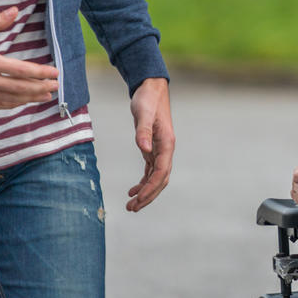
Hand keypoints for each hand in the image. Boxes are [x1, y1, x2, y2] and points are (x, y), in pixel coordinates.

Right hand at [0, 7, 57, 108]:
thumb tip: (16, 10)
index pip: (20, 71)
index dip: (40, 73)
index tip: (55, 73)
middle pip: (19, 88)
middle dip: (40, 87)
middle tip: (56, 87)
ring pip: (9, 99)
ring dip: (29, 99)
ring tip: (45, 97)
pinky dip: (11, 105)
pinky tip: (20, 103)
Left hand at [126, 78, 173, 211]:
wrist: (151, 89)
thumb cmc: (147, 100)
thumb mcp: (143, 113)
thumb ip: (143, 131)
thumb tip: (144, 149)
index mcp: (167, 143)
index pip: (161, 172)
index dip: (150, 188)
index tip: (138, 199)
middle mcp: (166, 150)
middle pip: (161, 180)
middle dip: (148, 196)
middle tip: (131, 208)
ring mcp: (160, 150)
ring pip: (156, 178)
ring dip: (145, 192)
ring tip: (131, 205)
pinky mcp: (153, 148)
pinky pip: (150, 171)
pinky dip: (143, 182)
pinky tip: (133, 190)